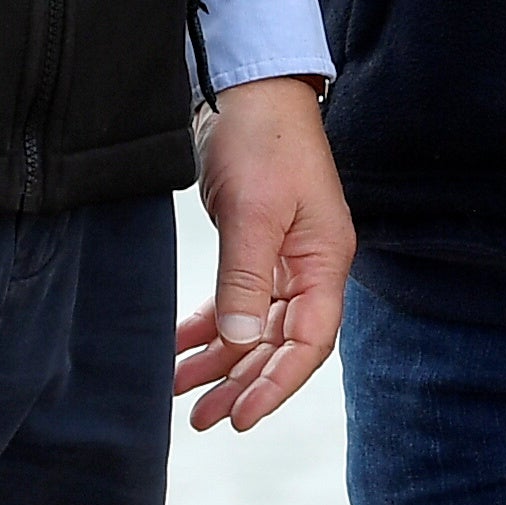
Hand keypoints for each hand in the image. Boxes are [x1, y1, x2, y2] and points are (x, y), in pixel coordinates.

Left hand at [172, 77, 352, 431]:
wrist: (247, 85)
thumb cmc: (264, 138)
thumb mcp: (253, 211)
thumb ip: (245, 279)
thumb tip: (240, 342)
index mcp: (325, 260)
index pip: (309, 342)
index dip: (277, 385)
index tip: (242, 417)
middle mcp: (310, 266)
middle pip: (282, 345)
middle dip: (244, 384)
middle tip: (204, 419)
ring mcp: (284, 258)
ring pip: (255, 329)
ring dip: (222, 363)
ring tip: (184, 395)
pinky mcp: (255, 246)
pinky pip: (236, 303)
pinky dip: (210, 328)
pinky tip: (180, 347)